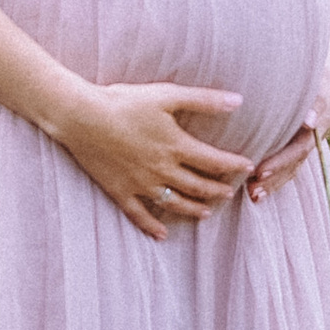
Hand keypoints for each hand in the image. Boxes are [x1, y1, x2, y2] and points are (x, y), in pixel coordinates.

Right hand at [57, 82, 251, 238]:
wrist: (81, 117)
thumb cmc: (124, 101)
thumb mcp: (167, 95)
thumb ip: (204, 99)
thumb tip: (239, 101)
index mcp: (176, 146)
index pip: (215, 161)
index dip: (234, 165)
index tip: (248, 167)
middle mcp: (163, 170)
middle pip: (198, 186)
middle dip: (217, 191)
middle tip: (229, 193)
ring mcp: (141, 184)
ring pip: (175, 204)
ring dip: (193, 210)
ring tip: (206, 213)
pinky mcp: (120, 191)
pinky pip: (140, 215)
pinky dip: (152, 226)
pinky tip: (161, 235)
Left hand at [245, 30, 329, 207]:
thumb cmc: (317, 54)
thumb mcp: (319, 66)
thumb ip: (318, 94)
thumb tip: (308, 122)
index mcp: (323, 109)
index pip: (302, 143)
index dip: (282, 160)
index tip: (261, 172)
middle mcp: (319, 124)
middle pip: (298, 157)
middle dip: (276, 174)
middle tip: (254, 189)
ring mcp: (313, 130)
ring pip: (295, 161)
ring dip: (276, 179)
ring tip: (254, 196)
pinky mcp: (302, 132)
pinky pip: (293, 157)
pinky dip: (278, 173)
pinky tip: (256, 187)